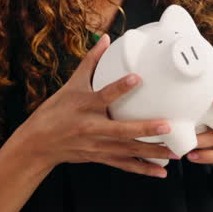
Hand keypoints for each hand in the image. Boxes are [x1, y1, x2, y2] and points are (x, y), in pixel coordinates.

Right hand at [18, 33, 177, 177]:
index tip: (136, 78)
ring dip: (152, 152)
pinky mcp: (100, 157)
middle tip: (168, 126)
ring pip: (127, 150)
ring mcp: (97, 146)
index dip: (119, 87)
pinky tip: (161, 172)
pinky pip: (124, 165)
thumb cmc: (54, 112)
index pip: (103, 95)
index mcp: (84, 106)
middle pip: (121, 130)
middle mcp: (91, 128)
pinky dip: (143, 169)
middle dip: (145, 129)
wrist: (37, 144)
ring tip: (175, 152)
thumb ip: (91, 62)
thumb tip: (106, 39)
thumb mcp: (71, 85)